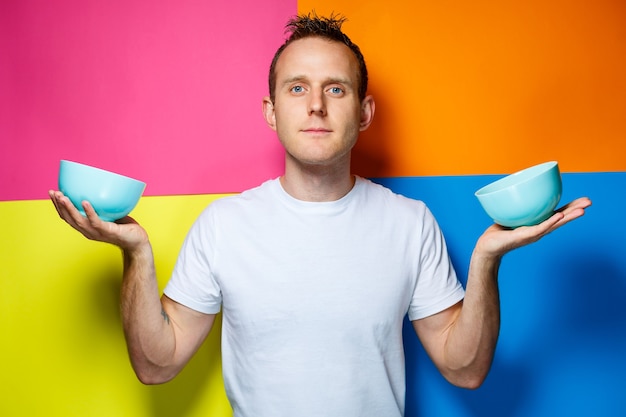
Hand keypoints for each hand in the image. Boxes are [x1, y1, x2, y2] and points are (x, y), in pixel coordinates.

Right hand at [49, 190, 148, 250]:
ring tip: (62, 196)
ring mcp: (97, 233)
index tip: (52, 193)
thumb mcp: (111, 214)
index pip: (67, 217)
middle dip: (59, 205)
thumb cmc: (125, 229)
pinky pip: (96, 222)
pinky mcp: (107, 231)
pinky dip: (89, 212)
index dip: (58, 206)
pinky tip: (84, 202)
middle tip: (53, 192)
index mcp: (87, 227)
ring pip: (78, 220)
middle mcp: (88, 231)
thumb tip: (100, 186)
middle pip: (68, 218)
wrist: (138, 243)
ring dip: (69, 208)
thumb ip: (103, 205)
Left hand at [475, 197, 591, 257]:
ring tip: (582, 210)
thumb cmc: (499, 232)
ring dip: (568, 217)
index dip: (571, 208)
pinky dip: (550, 222)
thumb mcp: (513, 215)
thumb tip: (521, 188)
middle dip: (576, 210)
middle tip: (590, 202)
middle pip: (561, 219)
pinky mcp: (525, 236)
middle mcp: (539, 230)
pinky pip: (540, 228)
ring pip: (554, 224)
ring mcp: (533, 234)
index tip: (584, 200)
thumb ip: (519, 206)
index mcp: (538, 224)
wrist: (488, 247)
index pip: (558, 214)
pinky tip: (560, 216)